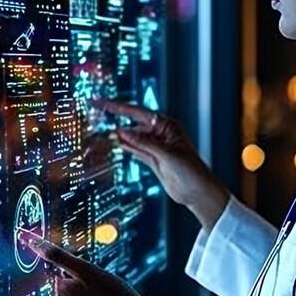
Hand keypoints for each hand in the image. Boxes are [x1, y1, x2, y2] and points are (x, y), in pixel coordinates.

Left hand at [27, 236, 163, 295]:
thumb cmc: (114, 294)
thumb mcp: (87, 269)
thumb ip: (58, 256)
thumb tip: (33, 243)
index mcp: (59, 291)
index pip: (57, 269)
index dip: (74, 267)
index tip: (91, 272)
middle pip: (64, 283)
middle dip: (78, 279)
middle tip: (100, 283)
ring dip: (83, 293)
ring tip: (104, 295)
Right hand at [89, 99, 229, 228]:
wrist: (197, 192)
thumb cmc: (190, 170)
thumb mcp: (166, 154)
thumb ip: (143, 143)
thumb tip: (122, 132)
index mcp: (168, 125)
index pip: (139, 112)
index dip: (120, 107)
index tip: (105, 103)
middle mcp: (162, 134)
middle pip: (135, 123)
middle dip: (118, 119)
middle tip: (99, 113)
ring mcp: (157, 147)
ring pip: (134, 137)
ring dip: (120, 135)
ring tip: (102, 130)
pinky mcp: (153, 159)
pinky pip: (136, 149)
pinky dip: (126, 146)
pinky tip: (116, 142)